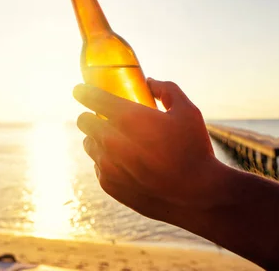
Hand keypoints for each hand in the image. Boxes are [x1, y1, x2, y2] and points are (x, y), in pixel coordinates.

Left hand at [73, 78, 224, 220]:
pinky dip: (106, 161)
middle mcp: (111, 140)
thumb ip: (166, 90)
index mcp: (128, 117)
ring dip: (97, 138)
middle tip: (104, 117)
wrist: (198, 197)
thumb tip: (148, 82)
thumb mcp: (188, 111)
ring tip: (116, 141)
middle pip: (83, 121)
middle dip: (91, 116)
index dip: (83, 91)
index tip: (80, 90)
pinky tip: (124, 163)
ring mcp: (107, 164)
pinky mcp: (108, 185)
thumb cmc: (195, 150)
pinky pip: (97, 166)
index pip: (90, 97)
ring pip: (88, 143)